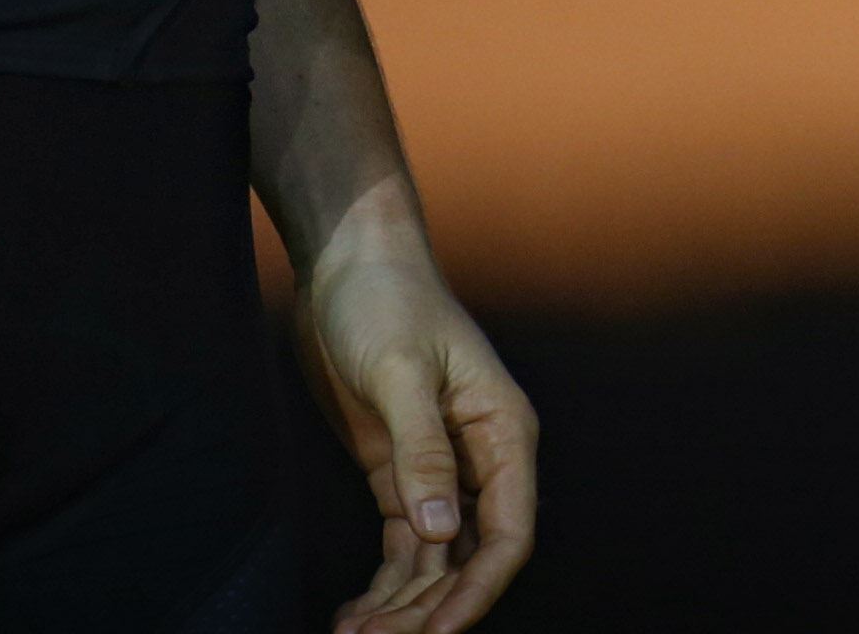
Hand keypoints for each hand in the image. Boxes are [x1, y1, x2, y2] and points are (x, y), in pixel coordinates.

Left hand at [296, 221, 537, 633]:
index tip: (436, 632)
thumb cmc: (386, 301)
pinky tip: (353, 613)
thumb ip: (423, 450)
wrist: (350, 263)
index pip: (509, 531)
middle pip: (469, 558)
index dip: (479, 589)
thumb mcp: (400, 371)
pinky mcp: (399, 472)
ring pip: (435, 560)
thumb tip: (441, 530)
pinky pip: (402, 545)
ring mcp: (440, 470)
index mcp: (503, 432)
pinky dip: (384, 583)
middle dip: (430, 607)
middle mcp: (481, 459)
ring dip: (402, 604)